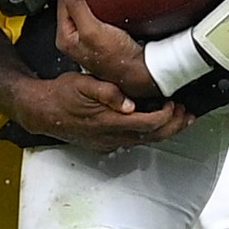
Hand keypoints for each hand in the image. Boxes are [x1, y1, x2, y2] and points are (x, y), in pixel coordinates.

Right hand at [11, 70, 189, 152]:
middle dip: (174, 126)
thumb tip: (128, 103)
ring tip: (178, 118)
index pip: (148, 123)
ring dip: (164, 130)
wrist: (41, 111)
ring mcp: (108, 142)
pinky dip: (149, 133)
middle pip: (152, 137)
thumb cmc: (61, 94)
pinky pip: (133, 141)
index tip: (174, 103)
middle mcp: (111, 136)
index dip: (167, 116)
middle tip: (187, 114)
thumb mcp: (82, 84)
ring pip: (145, 141)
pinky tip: (153, 123)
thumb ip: (106, 93)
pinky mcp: (104, 143)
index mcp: (109, 121)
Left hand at [54, 0, 161, 98]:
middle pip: (70, 2)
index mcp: (65, 37)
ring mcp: (85, 38)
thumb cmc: (117, 57)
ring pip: (81, 7)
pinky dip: (96, 1)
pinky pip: (92, 13)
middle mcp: (72, 38)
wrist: (139, 71)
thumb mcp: (93, 31)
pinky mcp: (98, 38)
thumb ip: (77, 9)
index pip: (63, 0)